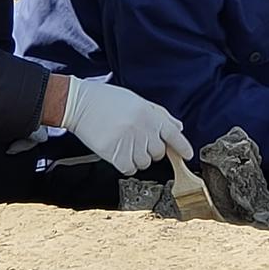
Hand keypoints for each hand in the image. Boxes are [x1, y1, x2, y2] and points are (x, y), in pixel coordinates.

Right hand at [61, 77, 192, 175]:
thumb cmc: (109, 100)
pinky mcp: (114, 153)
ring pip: (144, 163)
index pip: (173, 135)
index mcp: (150, 115)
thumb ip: (160, 115)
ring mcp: (129, 142)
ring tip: (125, 144)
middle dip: (151, 150)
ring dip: (138, 158)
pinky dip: (126, 165)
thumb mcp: (138, 101)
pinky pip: (129, 169)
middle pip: (158, 153)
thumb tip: (178, 127)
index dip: (183, 147)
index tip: (188, 156)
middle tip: (137, 140)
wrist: (80, 103)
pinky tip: (118, 153)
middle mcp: (143, 129)